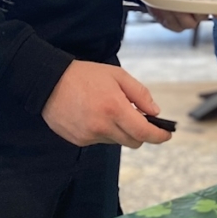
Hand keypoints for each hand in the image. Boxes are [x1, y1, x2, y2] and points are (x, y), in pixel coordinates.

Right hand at [42, 60, 171, 147]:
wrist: (49, 83)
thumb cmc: (85, 76)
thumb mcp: (117, 76)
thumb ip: (139, 94)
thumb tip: (155, 111)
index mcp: (114, 108)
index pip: (143, 132)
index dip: (159, 136)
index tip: (167, 134)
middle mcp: (102, 126)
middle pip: (133, 142)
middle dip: (141, 133)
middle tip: (139, 118)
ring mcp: (89, 136)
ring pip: (116, 141)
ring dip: (120, 131)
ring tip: (110, 111)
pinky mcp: (78, 141)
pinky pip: (100, 141)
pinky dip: (104, 132)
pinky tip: (95, 115)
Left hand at [147, 0, 216, 31]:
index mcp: (208, 1)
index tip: (214, 10)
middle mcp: (200, 13)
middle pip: (202, 17)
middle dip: (194, 10)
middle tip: (187, 0)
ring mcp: (188, 21)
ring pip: (189, 24)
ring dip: (180, 13)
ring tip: (173, 3)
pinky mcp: (176, 26)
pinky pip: (176, 26)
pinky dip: (171, 18)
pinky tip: (167, 8)